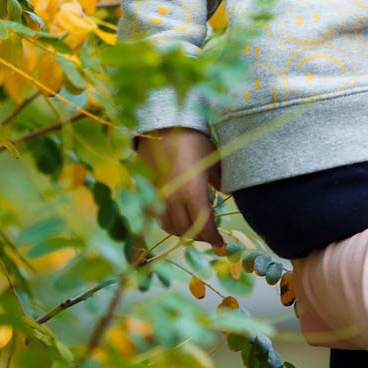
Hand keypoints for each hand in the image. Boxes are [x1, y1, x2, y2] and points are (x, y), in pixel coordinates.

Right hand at [136, 128, 224, 248]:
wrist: (163, 123)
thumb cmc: (193, 139)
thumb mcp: (212, 160)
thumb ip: (219, 181)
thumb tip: (223, 194)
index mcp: (192, 193)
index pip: (204, 227)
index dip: (213, 239)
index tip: (220, 244)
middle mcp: (172, 199)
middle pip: (186, 231)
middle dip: (200, 236)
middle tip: (209, 234)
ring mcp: (156, 196)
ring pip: (168, 226)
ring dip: (182, 230)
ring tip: (192, 226)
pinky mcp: (145, 190)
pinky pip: (155, 214)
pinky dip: (166, 220)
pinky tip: (174, 215)